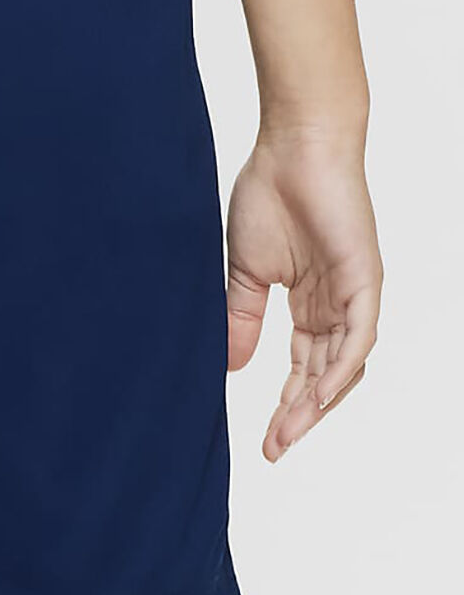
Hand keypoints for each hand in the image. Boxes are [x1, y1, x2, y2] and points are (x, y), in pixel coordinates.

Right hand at [225, 129, 381, 462]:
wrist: (293, 146)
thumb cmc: (270, 193)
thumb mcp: (244, 273)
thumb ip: (241, 320)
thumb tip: (232, 367)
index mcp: (310, 303)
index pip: (303, 368)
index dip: (286, 407)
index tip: (265, 442)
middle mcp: (336, 303)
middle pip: (325, 375)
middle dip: (299, 415)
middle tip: (275, 448)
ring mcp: (353, 292)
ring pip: (344, 364)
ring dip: (318, 402)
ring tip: (289, 432)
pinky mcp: (363, 278)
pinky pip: (358, 336)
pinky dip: (339, 369)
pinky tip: (316, 397)